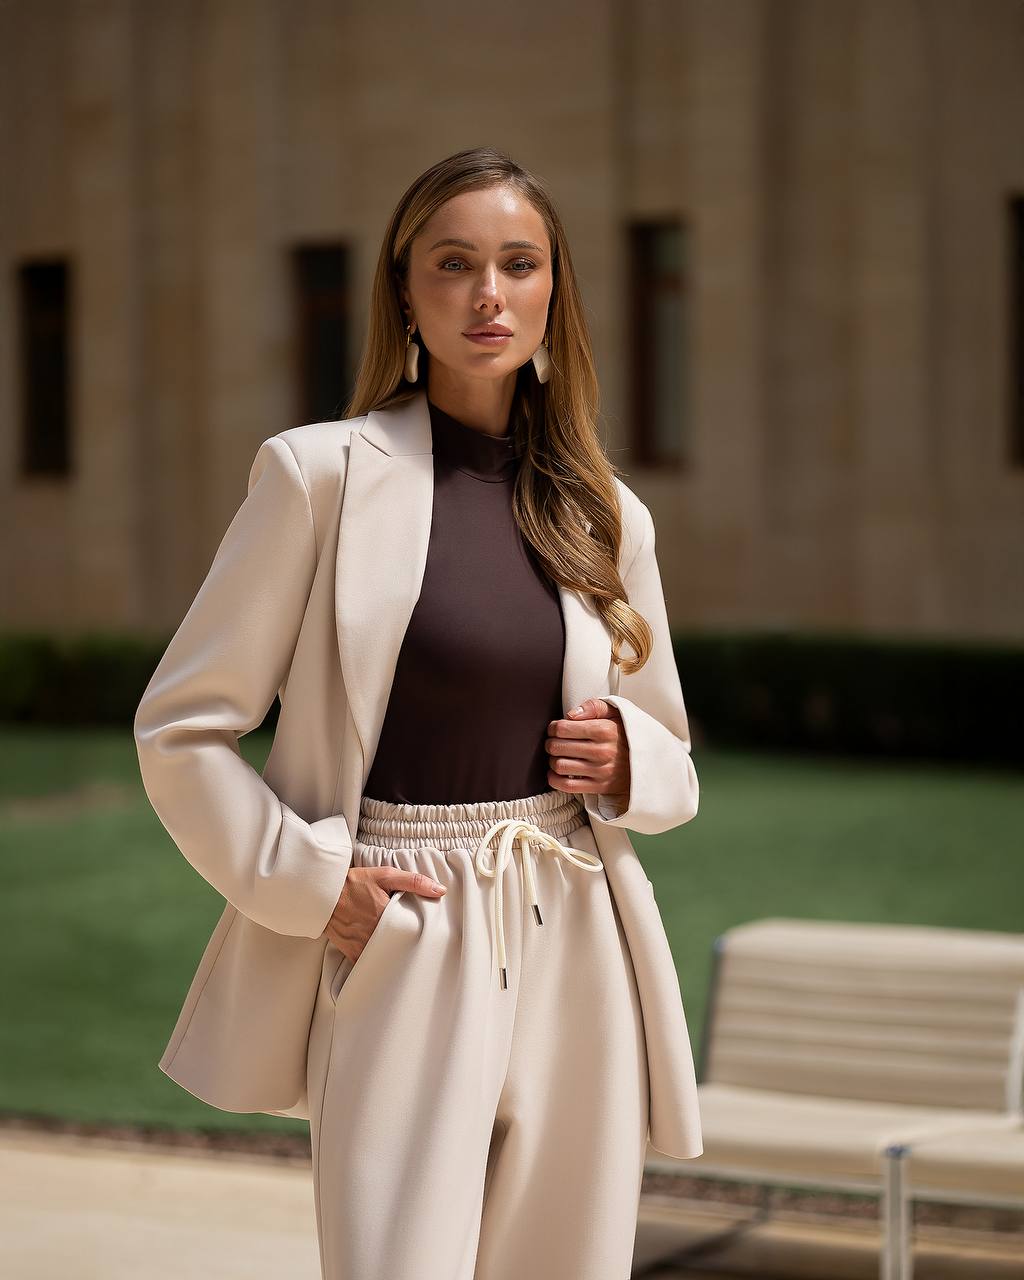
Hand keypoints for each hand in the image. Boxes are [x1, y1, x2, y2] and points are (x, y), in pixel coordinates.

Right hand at [325, 866, 445, 962]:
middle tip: (422, 942)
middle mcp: (375, 934)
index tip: (431, 930)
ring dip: (396, 954)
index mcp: (387, 916)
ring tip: (407, 950)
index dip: (424, 931)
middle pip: (402, 945)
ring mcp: (363, 946)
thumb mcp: (385, 876)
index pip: (414, 929)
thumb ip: (414, 882)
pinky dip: (379, 961)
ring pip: (388, 956)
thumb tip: (440, 890)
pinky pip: (370, 963)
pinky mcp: (353, 954)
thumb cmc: (354, 883)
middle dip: (412, 944)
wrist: (323, 894)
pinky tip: (387, 957)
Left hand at [546, 697, 629, 811]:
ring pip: (559, 766)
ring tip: (558, 756)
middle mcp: (601, 751)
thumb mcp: (616, 713)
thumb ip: (593, 707)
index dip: (553, 728)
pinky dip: (555, 780)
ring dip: (552, 761)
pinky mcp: (599, 786)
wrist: (647, 761)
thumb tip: (570, 714)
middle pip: (557, 747)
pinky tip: (557, 773)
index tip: (555, 729)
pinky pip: (568, 786)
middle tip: (554, 742)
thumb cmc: (626, 735)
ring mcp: (600, 770)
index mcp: (604, 730)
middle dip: (550, 743)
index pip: (563, 728)